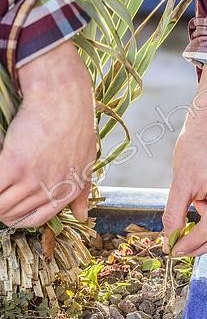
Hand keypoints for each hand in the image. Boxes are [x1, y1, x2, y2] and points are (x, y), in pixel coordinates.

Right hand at [0, 41, 95, 227]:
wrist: (64, 100)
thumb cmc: (77, 125)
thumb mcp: (86, 163)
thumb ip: (82, 192)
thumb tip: (82, 216)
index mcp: (65, 192)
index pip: (36, 219)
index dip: (18, 218)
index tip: (9, 211)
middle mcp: (47, 190)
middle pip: (13, 214)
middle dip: (1, 209)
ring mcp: (30, 180)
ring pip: (0, 206)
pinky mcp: (12, 165)